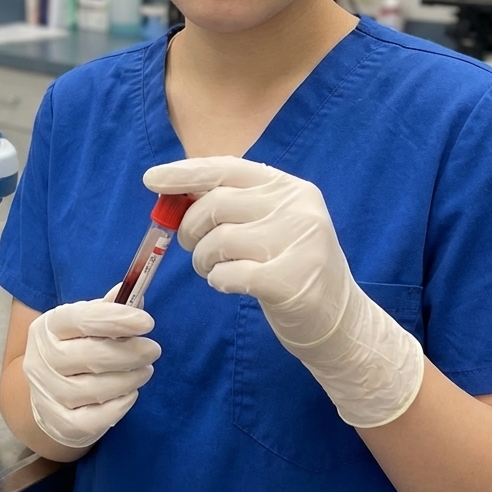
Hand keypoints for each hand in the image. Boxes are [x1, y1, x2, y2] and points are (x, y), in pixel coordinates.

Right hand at [22, 289, 160, 447]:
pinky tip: (130, 394)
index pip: (81, 319)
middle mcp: (42, 359)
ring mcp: (48, 394)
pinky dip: (119, 406)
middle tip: (153, 350)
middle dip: (131, 353)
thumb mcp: (83, 324)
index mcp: (48, 327)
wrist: (45, 393)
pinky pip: (94, 419)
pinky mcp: (59, 423)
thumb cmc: (72, 349)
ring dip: (130, 379)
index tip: (147, 322)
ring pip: (96, 389)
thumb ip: (109, 310)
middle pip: (92, 356)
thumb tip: (138, 297)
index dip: (117, 319)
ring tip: (144, 371)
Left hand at [144, 157, 422, 428]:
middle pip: (216, 203)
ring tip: (213, 269)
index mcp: (290, 187)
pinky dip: (218, 280)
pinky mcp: (292, 281)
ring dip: (202, 259)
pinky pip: (228, 273)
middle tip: (190, 246)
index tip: (151, 179)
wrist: (340, 323)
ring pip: (219, 239)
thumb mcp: (270, 224)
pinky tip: (229, 284)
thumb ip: (232, 204)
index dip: (184, 172)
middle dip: (190, 227)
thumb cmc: (289, 268)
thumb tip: (172, 191)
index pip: (227, 168)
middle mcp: (299, 208)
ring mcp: (300, 243)